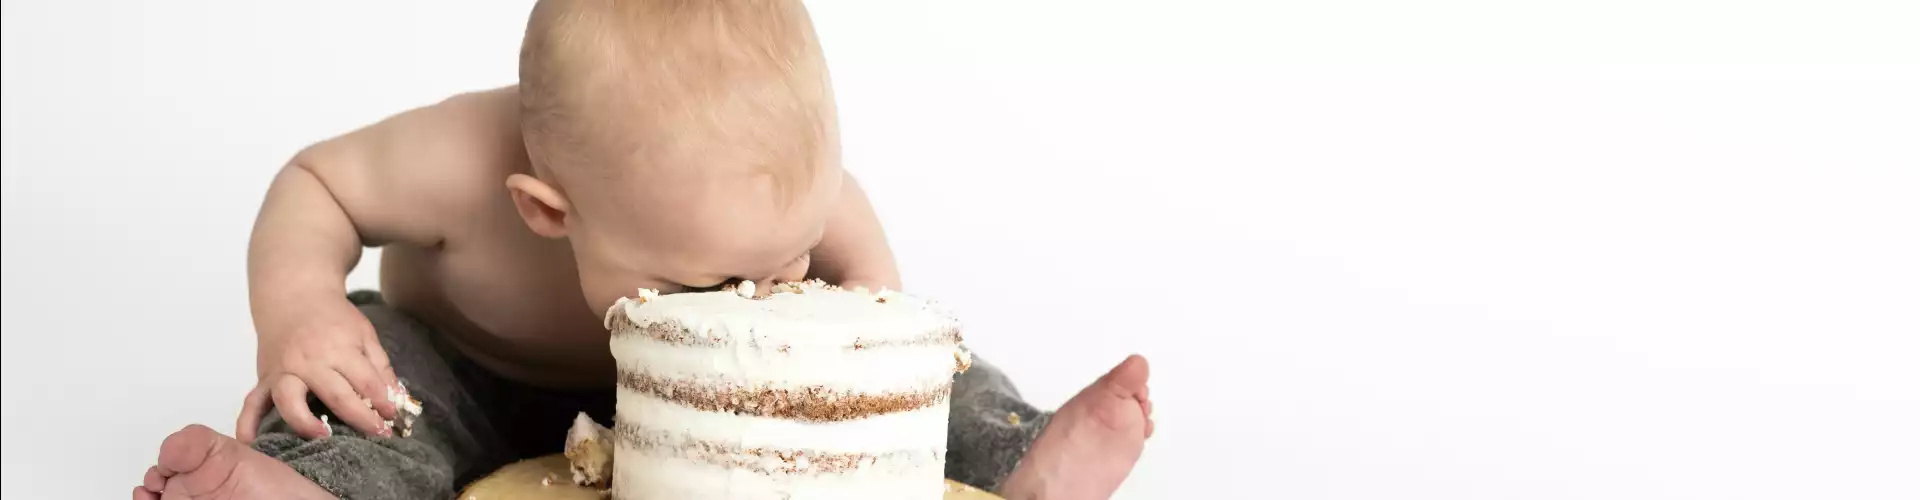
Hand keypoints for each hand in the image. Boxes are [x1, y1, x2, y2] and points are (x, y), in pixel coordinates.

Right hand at [236, 299, 401, 441]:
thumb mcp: (364, 334)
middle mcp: (308, 361)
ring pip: (289, 400)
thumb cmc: (333, 318)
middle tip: (377, 434)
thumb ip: (380, 367)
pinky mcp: (263, 378)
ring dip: (304, 422)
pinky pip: (251, 403)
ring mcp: (282, 371)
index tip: (393, 418)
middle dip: (359, 417)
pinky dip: (247, 423)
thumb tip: (397, 399)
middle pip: (335, 394)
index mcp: (338, 348)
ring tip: (323, 437)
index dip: (383, 402)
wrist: (293, 296)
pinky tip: (252, 443)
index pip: (366, 381)